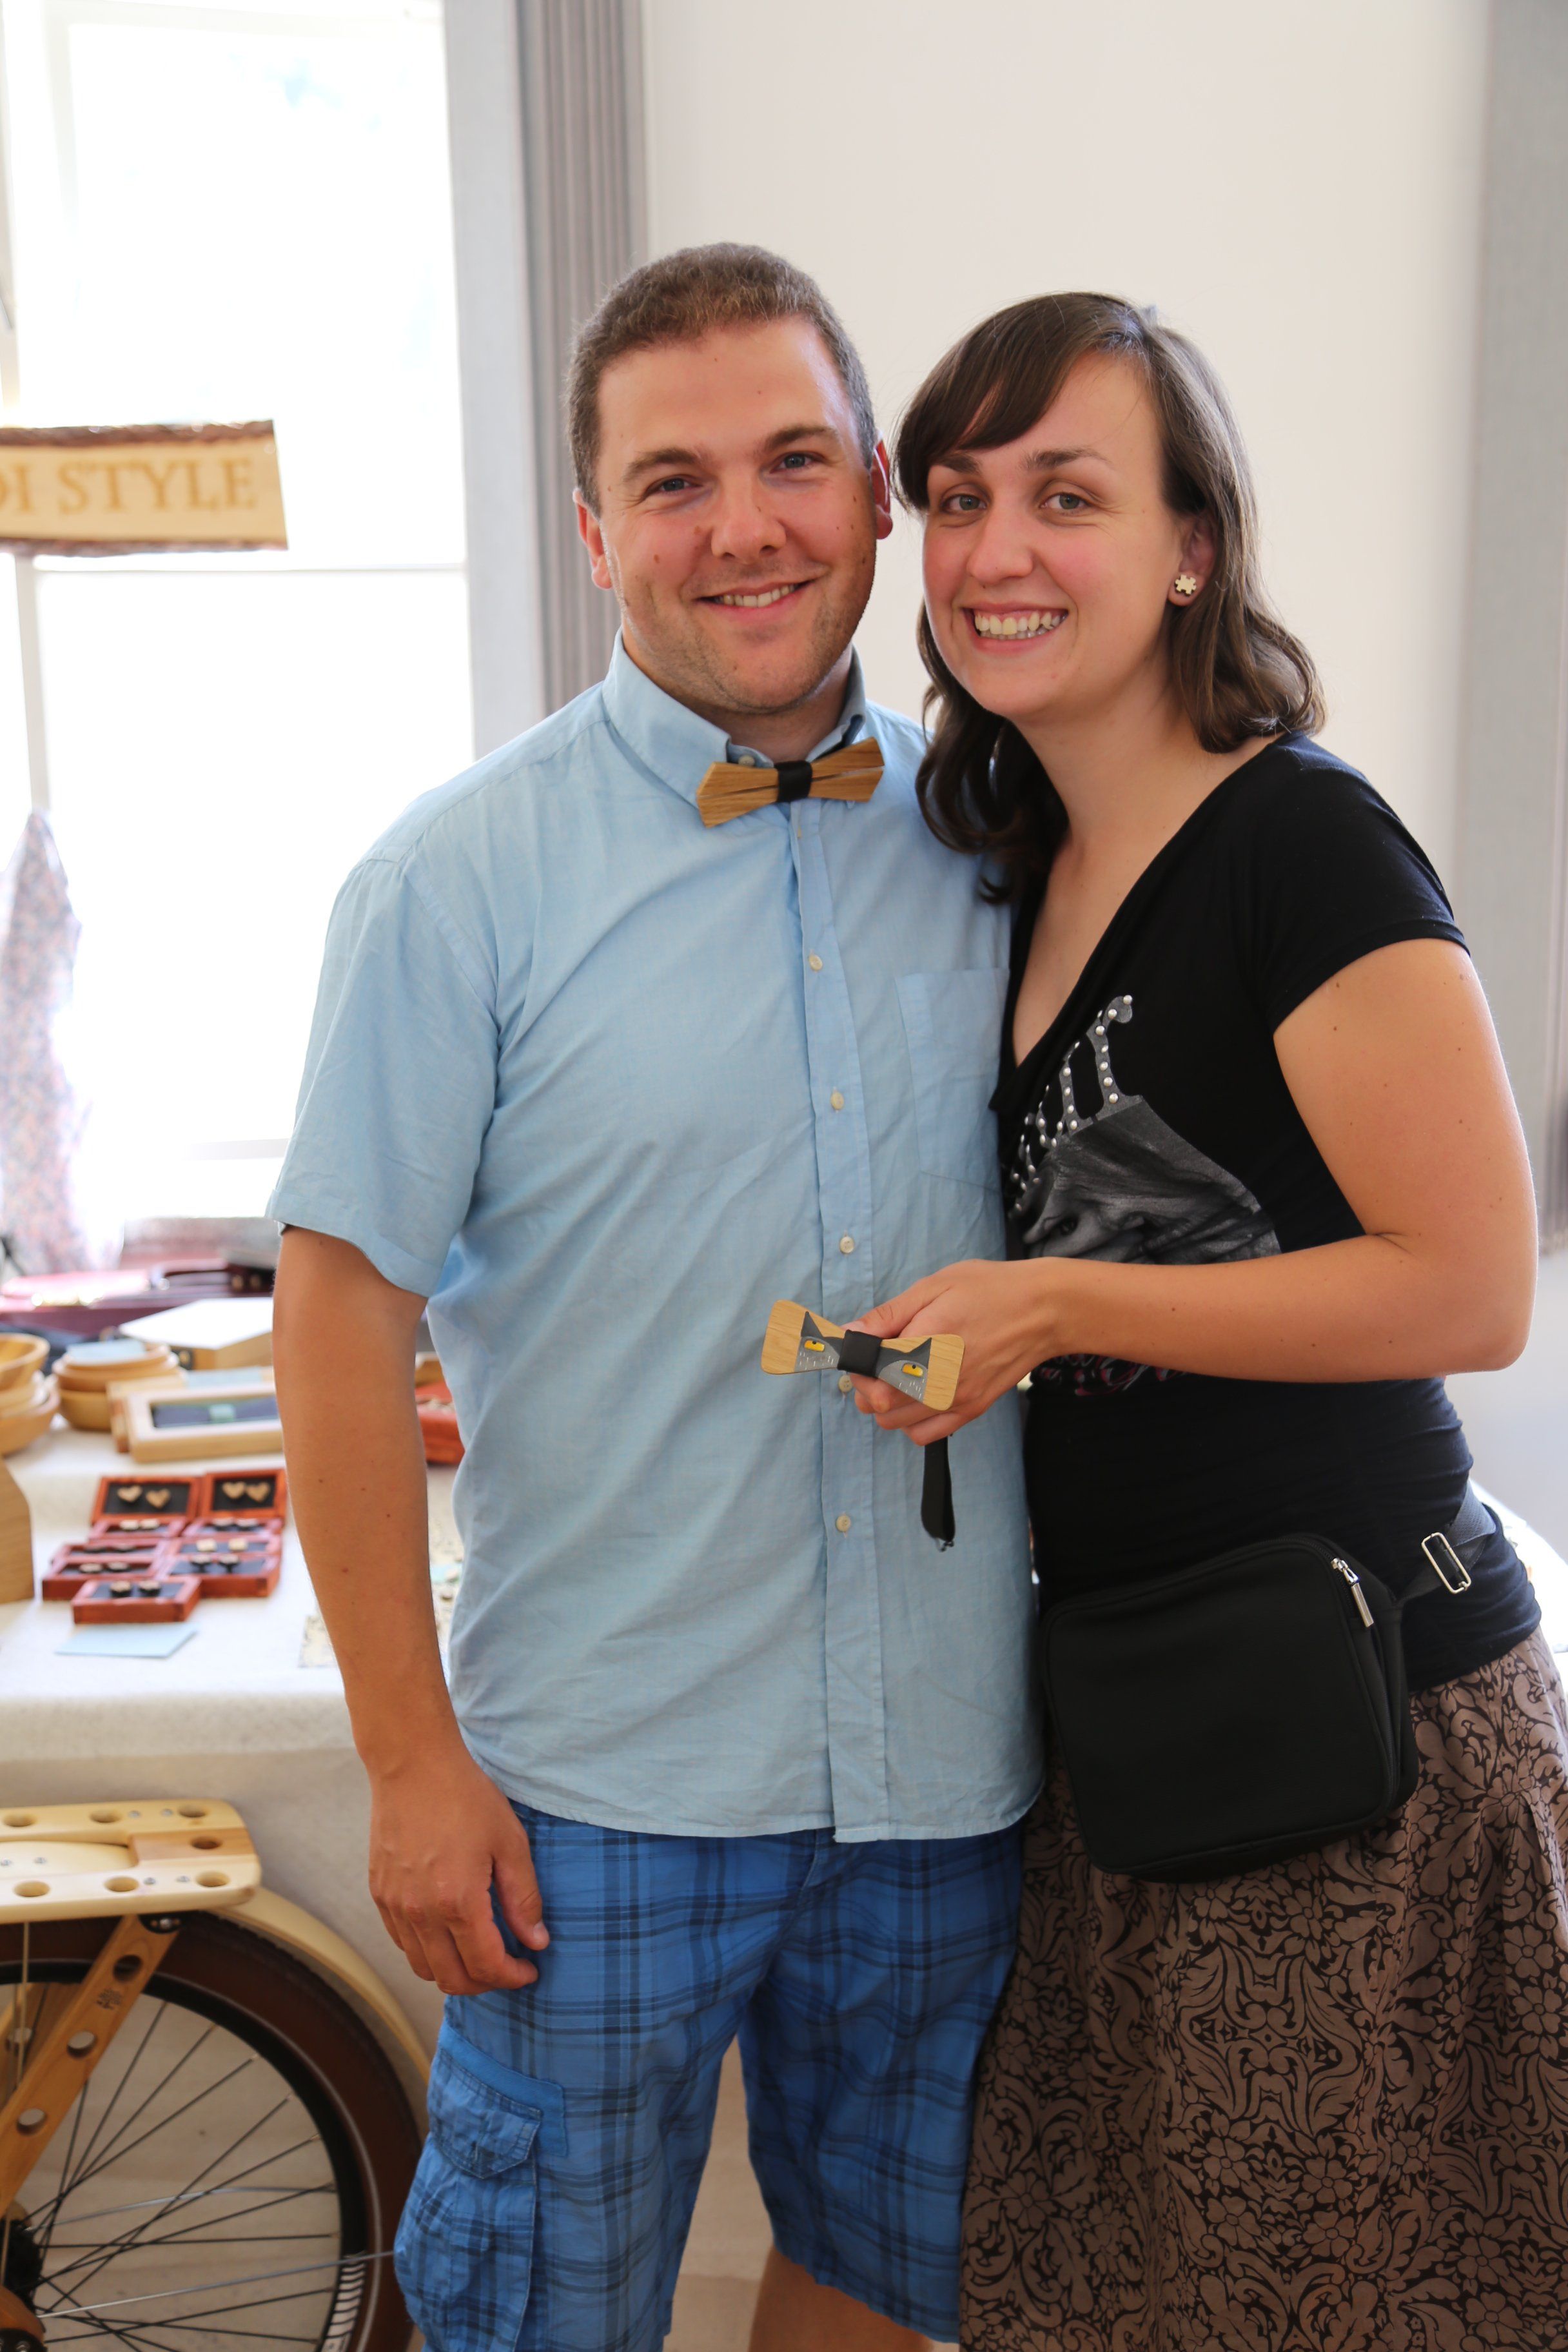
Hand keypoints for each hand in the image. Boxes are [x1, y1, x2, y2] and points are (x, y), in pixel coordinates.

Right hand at [368, 1738, 549, 1995]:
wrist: (412, 1765)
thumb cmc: (466, 1798)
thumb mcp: (510, 1842)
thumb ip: (523, 1899)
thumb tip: (536, 1942)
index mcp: (458, 1901)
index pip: (486, 1965)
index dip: (512, 1977)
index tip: (529, 1970)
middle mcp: (420, 1912)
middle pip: (452, 1979)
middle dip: (485, 1983)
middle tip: (507, 1967)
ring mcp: (394, 1906)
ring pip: (423, 1968)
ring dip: (454, 1972)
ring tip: (479, 1953)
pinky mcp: (379, 1895)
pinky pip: (402, 1943)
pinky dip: (427, 1951)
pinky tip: (448, 1932)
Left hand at [848, 1258, 1062, 1440]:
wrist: (1045, 1310)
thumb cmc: (989, 1290)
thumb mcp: (934, 1287)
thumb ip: (889, 1315)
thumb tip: (851, 1332)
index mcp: (929, 1343)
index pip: (872, 1373)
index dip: (857, 1362)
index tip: (859, 1349)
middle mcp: (942, 1379)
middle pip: (878, 1404)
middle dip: (865, 1383)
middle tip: (875, 1360)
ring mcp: (958, 1399)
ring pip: (895, 1423)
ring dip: (883, 1403)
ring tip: (894, 1376)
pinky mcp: (972, 1409)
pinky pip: (924, 1434)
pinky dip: (909, 1421)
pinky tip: (916, 1395)